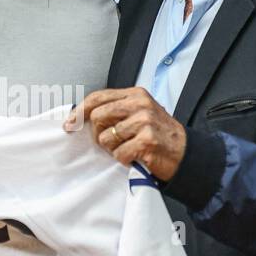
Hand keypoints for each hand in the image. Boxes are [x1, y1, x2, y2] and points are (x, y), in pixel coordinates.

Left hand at [65, 87, 186, 179]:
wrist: (186, 153)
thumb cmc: (160, 135)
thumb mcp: (140, 113)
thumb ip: (117, 110)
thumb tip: (83, 116)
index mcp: (135, 95)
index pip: (98, 97)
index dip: (80, 111)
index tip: (69, 123)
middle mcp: (140, 104)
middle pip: (98, 117)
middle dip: (99, 134)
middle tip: (112, 142)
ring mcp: (144, 121)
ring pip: (106, 138)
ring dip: (114, 149)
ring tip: (129, 148)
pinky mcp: (147, 140)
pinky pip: (119, 154)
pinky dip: (124, 159)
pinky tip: (136, 156)